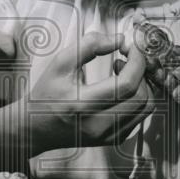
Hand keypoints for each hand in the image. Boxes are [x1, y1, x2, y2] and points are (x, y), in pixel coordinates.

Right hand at [25, 32, 154, 150]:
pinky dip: (138, 99)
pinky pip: (139, 118)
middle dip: (141, 71)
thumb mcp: (60, 63)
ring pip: (145, 109)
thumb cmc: (46, 94)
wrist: (34, 128)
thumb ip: (89, 46)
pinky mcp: (111, 140)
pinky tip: (121, 89)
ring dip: (142, 85)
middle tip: (127, 57)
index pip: (126, 84)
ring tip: (124, 72)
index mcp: (83, 104)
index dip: (137, 61)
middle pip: (141, 97)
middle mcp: (98, 125)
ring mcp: (107, 136)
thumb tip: (119, 38)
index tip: (131, 47)